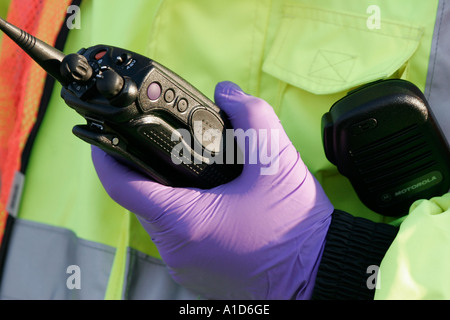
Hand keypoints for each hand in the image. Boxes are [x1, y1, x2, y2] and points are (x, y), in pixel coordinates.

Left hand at [91, 81, 333, 298]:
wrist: (319, 273)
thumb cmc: (297, 228)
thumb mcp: (277, 161)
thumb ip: (252, 115)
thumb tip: (226, 93)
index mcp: (187, 223)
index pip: (122, 186)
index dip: (107, 156)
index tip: (105, 137)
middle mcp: (178, 251)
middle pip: (140, 200)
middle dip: (147, 169)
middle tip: (164, 146)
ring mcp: (185, 267)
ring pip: (159, 219)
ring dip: (167, 192)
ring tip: (191, 170)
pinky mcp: (197, 274)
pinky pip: (176, 237)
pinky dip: (183, 214)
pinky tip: (208, 200)